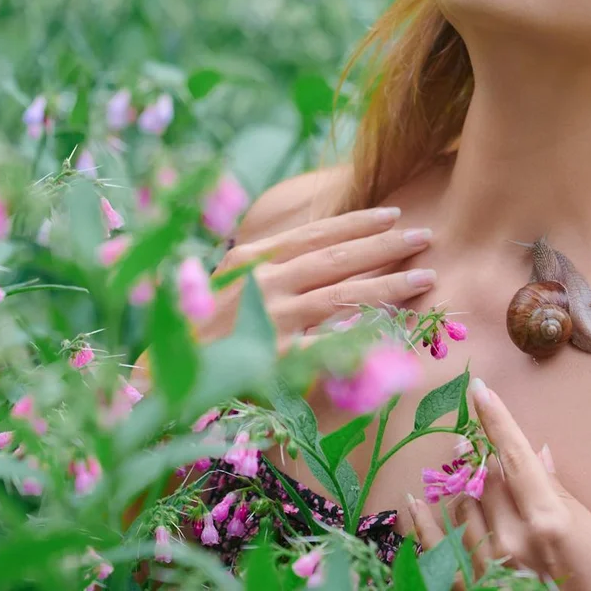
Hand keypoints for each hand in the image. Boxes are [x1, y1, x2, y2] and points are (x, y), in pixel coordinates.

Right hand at [198, 207, 436, 348]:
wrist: (166, 377)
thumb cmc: (201, 327)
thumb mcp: (230, 282)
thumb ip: (270, 264)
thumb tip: (318, 250)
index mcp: (252, 259)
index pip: (316, 234)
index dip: (358, 223)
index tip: (392, 214)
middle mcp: (264, 284)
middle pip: (338, 259)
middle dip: (385, 245)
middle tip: (425, 235)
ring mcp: (273, 321)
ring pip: (344, 296)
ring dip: (389, 284)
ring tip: (424, 275)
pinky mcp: (280, 361)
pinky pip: (333, 345)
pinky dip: (367, 336)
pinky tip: (398, 329)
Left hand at [408, 379, 590, 590]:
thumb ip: (558, 491)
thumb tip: (537, 453)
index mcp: (546, 520)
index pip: (514, 455)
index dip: (496, 419)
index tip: (480, 389)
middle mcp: (512, 539)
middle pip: (487, 477)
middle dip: (488, 463)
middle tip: (485, 456)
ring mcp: (488, 566)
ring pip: (461, 504)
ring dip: (465, 490)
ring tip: (471, 484)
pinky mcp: (471, 587)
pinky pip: (434, 547)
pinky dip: (422, 523)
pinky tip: (414, 501)